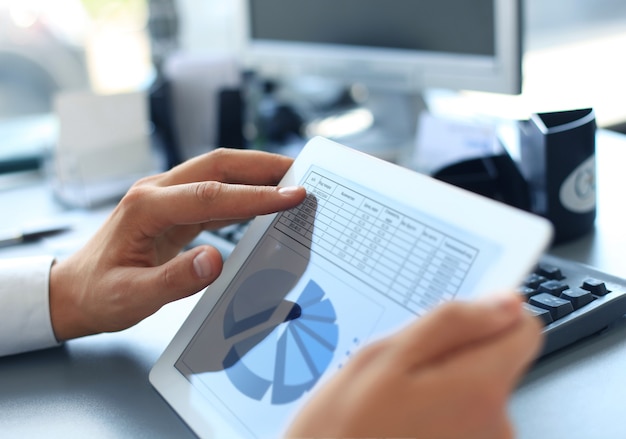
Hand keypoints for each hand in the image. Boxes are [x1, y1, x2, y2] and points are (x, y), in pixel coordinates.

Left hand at [49, 148, 306, 340]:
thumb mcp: (131, 297)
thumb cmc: (98, 294)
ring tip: (292, 182)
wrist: (75, 291)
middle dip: (263, 166)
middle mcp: (156, 192)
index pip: (210, 194)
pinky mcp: (174, 208)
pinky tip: (264, 200)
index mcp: (145, 207)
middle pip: (218, 165)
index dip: (255, 195)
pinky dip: (244, 192)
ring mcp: (165, 196)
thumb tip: (215, 260)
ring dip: (256, 174)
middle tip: (302, 173)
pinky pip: (215, 192)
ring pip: (218, 173)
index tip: (292, 196)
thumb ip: (174, 280)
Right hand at [287, 294, 542, 438]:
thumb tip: (505, 304)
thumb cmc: (340, 431)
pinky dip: (438, 414)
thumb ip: (451, 324)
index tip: (458, 322)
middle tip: (402, 371)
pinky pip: (465, 419)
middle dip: (454, 355)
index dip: (489, 317)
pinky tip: (402, 422)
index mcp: (478, 389)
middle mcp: (496, 425)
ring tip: (395, 403)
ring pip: (476, 390)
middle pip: (497, 360)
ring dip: (441, 387)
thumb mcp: (381, 358)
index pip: (524, 329)